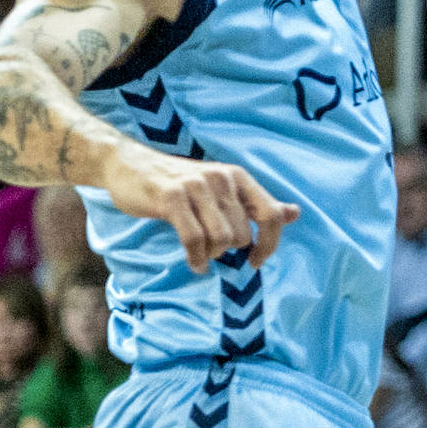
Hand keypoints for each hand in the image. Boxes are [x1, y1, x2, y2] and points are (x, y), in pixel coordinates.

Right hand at [106, 142, 300, 271]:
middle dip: (228, 251)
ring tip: (200, 253)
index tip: (255, 261)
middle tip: (210, 249)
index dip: (269, 244)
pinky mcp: (171, 197)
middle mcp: (221, 177)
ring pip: (221, 239)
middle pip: (242, 235)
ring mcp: (196, 186)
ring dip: (211, 255)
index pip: (270, 215)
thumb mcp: (222, 190)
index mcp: (238, 176)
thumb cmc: (181, 184)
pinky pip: (194, 240)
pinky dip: (196, 258)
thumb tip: (295, 213)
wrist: (131, 165)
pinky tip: (194, 262)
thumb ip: (256, 204)